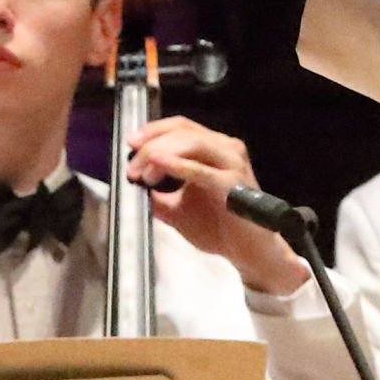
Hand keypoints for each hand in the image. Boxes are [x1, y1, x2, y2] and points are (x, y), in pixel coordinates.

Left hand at [128, 114, 303, 294]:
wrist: (248, 252)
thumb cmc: (220, 227)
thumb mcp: (176, 208)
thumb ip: (156, 194)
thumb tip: (132, 187)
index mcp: (214, 149)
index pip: (181, 127)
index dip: (153, 130)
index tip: (131, 144)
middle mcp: (225, 149)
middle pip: (183, 130)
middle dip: (151, 143)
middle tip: (132, 164)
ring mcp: (231, 163)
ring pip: (191, 142)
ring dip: (159, 153)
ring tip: (142, 172)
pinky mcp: (232, 183)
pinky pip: (200, 170)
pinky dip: (176, 165)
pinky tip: (157, 165)